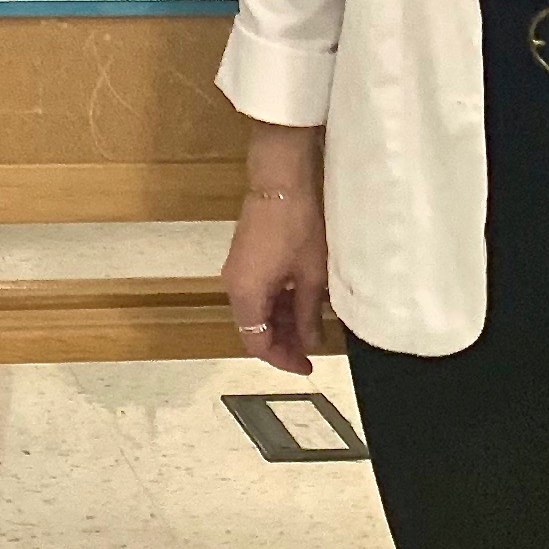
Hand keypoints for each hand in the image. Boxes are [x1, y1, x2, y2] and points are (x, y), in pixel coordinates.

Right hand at [220, 122, 327, 375]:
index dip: (283, 360)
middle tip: (313, 350)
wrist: (281, 182)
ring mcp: (237, 270)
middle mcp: (234, 285)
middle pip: (253, 329)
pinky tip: (302, 302)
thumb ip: (308, 315)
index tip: (308, 366)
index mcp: (246, 294)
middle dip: (283, 342)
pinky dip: (278, 303)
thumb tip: (310, 341)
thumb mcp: (311, 277)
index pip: (257, 343)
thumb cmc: (297, 226)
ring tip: (313, 326)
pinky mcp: (245, 257)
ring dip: (282, 323)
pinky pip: (258, 292)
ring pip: (257, 311)